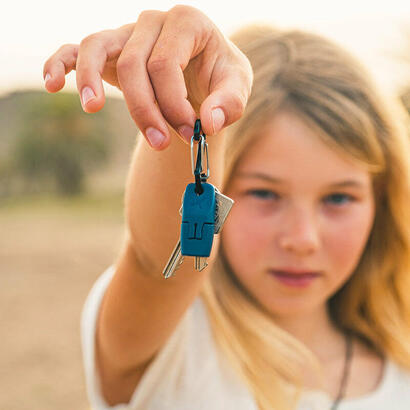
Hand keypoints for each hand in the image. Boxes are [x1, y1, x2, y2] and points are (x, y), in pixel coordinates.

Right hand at [43, 6, 252, 148]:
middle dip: (147, 110)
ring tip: (93, 108)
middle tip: (162, 143)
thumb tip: (208, 123)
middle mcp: (153, 21)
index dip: (173, 103)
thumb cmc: (219, 78)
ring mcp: (126, 32)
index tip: (188, 133)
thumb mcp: (236, 87)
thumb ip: (230, 103)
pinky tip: (51, 84)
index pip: (166, 63)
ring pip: (97, 47)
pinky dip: (60, 63)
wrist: (202, 74)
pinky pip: (76, 48)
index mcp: (188, 22)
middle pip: (135, 64)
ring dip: (91, 81)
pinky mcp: (110, 49)